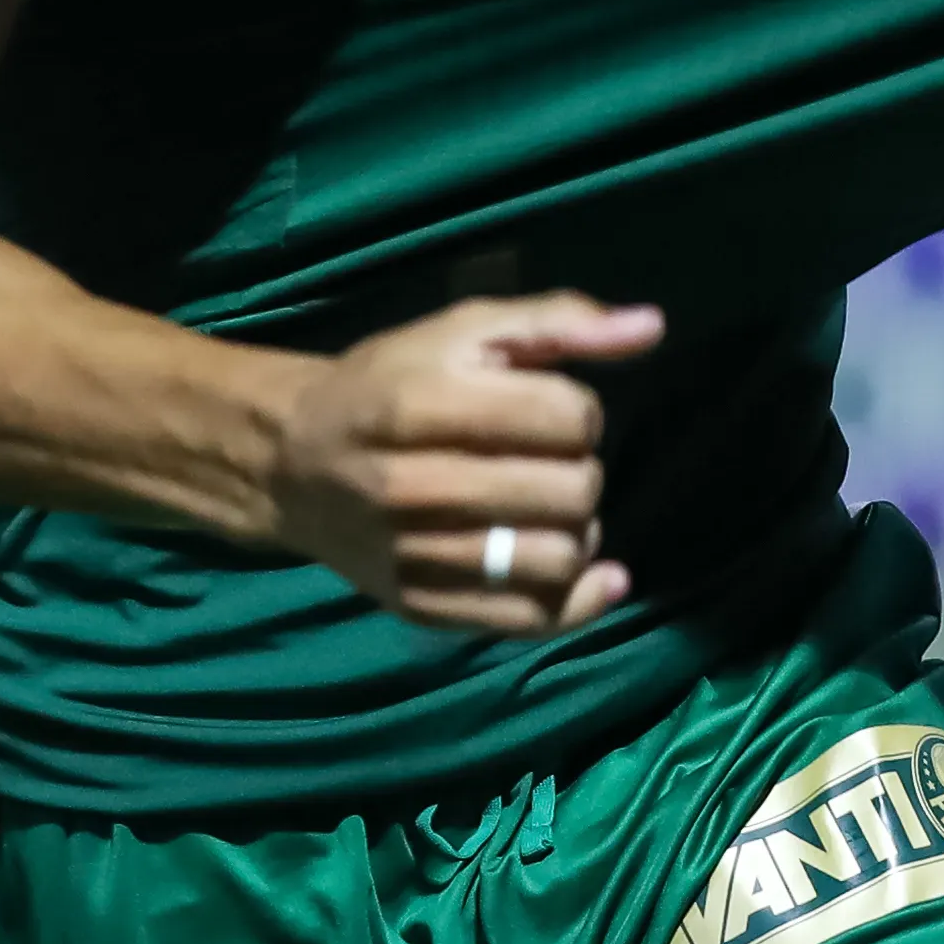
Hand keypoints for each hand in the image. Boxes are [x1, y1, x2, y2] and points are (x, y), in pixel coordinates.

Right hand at [264, 292, 664, 636]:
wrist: (290, 460)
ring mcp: (414, 554)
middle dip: (581, 471)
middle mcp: (414, 484)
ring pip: (557, 560)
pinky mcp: (420, 605)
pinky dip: (576, 600)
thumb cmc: (387, 381)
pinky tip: (586, 572)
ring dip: (578, 533)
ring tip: (553, 512)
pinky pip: (528, 620)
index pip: (565, 417)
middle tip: (551, 462)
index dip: (580, 410)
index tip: (552, 409)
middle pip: (570, 492)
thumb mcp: (462, 330)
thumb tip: (653, 326)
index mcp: (423, 402)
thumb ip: (558, 322)